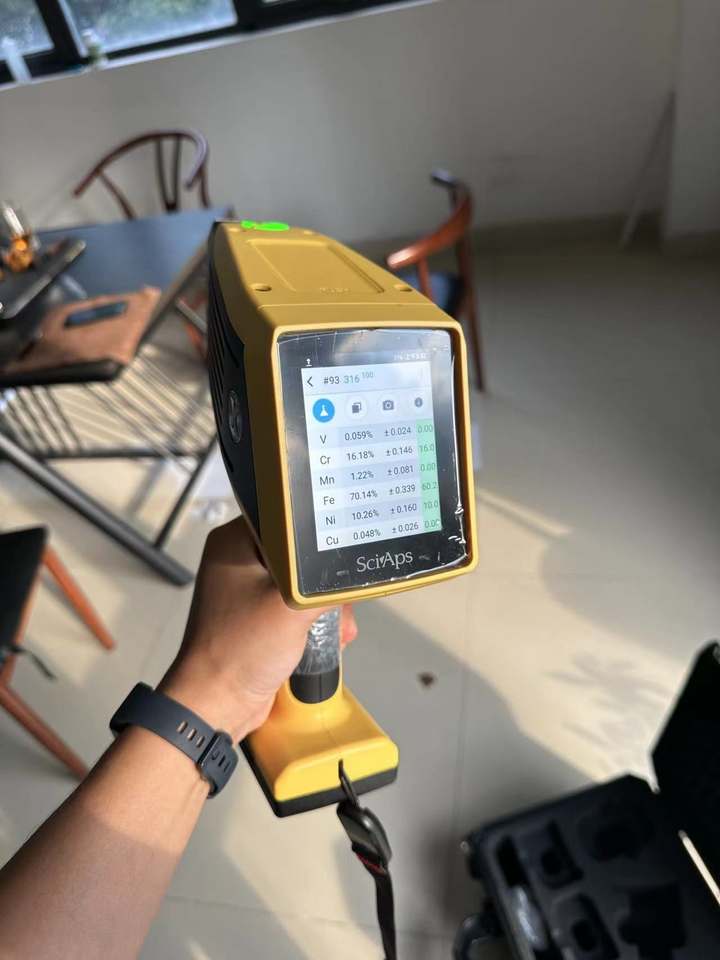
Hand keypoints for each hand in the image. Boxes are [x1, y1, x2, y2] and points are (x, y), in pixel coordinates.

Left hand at [159, 517, 356, 740]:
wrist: (217, 705)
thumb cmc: (242, 649)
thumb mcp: (291, 604)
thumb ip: (326, 578)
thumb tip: (355, 564)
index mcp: (235, 541)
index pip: (287, 515)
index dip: (319, 529)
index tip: (348, 544)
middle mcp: (239, 558)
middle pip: (301, 551)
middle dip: (328, 578)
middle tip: (344, 599)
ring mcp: (248, 589)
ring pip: (304, 580)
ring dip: (327, 604)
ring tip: (341, 627)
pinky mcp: (260, 615)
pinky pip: (297, 604)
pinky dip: (317, 619)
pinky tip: (333, 637)